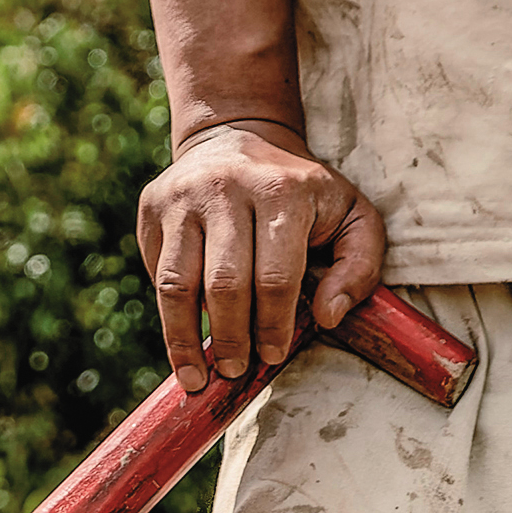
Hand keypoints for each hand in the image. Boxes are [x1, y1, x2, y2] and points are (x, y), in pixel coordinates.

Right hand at [136, 120, 387, 386]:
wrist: (239, 135)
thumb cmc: (303, 193)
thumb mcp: (352, 217)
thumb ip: (359, 267)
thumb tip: (327, 316)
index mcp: (281, 192)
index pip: (275, 277)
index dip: (273, 326)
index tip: (272, 357)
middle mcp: (226, 188)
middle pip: (223, 284)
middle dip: (230, 338)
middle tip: (235, 371)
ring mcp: (182, 196)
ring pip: (176, 283)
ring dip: (183, 338)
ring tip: (195, 377)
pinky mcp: (152, 206)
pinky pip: (156, 271)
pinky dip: (167, 312)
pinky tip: (181, 338)